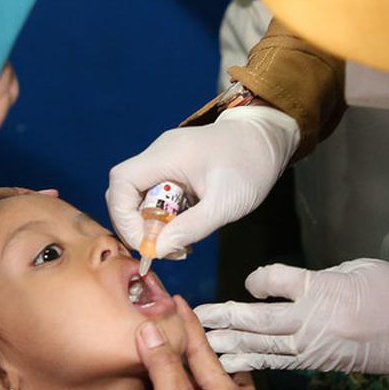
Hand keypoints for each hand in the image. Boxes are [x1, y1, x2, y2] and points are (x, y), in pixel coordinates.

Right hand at [106, 106, 299, 257]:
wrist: (267, 140)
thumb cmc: (250, 165)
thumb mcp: (224, 204)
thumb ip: (190, 228)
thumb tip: (158, 249)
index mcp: (166, 156)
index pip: (121, 183)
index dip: (123, 217)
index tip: (144, 242)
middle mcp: (159, 154)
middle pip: (125, 193)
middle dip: (138, 226)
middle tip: (164, 248)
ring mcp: (165, 160)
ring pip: (141, 198)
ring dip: (154, 225)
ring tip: (180, 244)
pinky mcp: (174, 169)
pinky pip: (157, 196)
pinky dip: (166, 218)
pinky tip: (185, 231)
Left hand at [195, 259, 388, 373]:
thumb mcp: (356, 268)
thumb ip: (319, 278)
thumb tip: (294, 288)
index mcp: (320, 288)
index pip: (272, 281)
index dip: (257, 280)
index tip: (251, 282)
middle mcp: (311, 319)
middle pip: (255, 318)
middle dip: (223, 317)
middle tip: (195, 316)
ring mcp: (314, 346)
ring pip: (261, 346)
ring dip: (229, 345)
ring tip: (201, 344)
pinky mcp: (320, 363)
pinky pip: (280, 363)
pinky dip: (254, 363)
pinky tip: (233, 364)